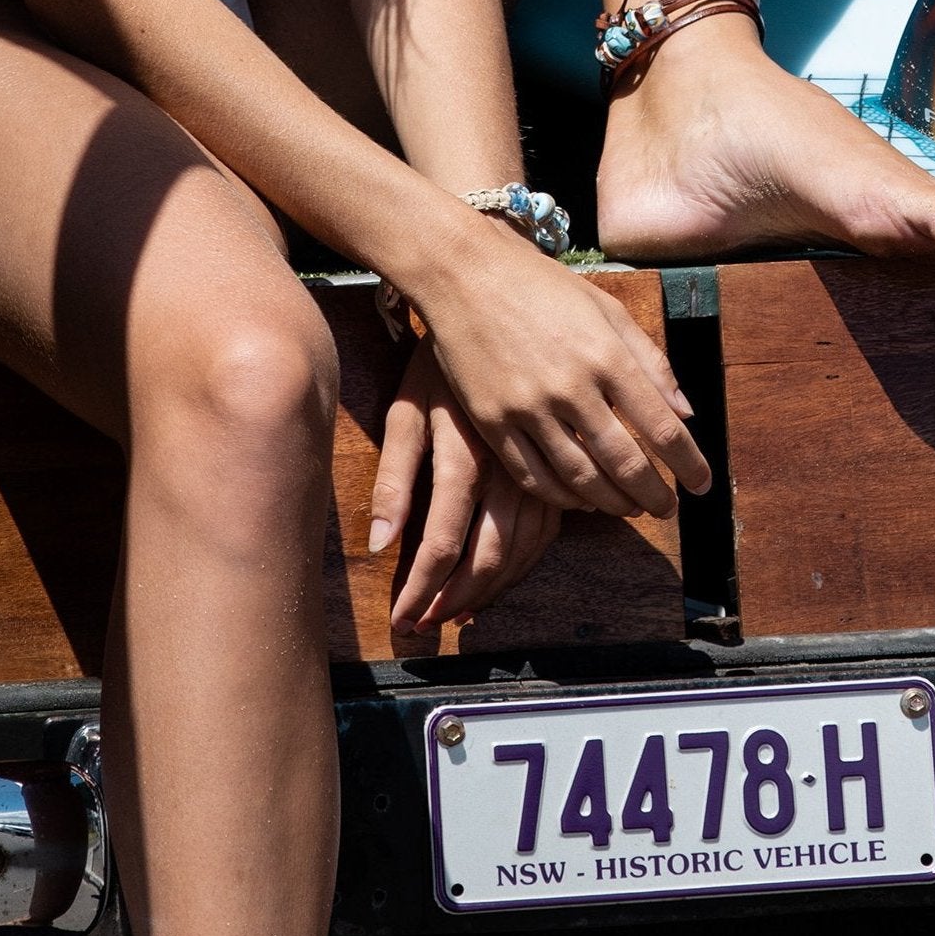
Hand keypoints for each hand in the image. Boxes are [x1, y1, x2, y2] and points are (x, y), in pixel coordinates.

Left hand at [369, 341, 562, 636]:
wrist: (490, 311)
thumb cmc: (435, 363)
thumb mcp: (405, 409)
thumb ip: (395, 477)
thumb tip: (381, 544)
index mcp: (465, 452)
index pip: (445, 539)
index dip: (424, 585)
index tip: (403, 617)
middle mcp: (508, 467)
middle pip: (489, 555)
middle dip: (455, 598)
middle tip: (424, 624)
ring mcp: (538, 469)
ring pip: (521, 551)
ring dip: (489, 589)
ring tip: (454, 612)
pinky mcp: (553, 468)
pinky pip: (544, 532)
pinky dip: (520, 564)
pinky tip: (494, 579)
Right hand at [403, 213, 711, 517]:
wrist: (462, 271)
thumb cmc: (540, 284)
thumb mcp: (605, 307)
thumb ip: (650, 359)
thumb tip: (686, 412)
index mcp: (605, 354)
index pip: (662, 428)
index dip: (689, 464)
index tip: (701, 484)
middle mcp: (569, 386)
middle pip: (624, 463)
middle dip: (654, 496)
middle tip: (666, 509)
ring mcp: (526, 407)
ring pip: (580, 478)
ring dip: (612, 502)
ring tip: (628, 507)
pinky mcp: (491, 420)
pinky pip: (532, 476)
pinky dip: (563, 497)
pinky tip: (580, 498)